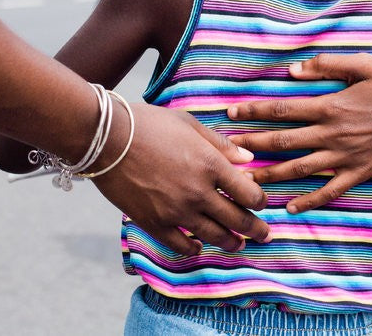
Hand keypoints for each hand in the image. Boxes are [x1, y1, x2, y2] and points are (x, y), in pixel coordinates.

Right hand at [92, 104, 270, 255]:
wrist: (106, 138)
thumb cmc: (148, 124)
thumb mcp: (189, 124)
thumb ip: (221, 144)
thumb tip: (248, 158)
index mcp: (211, 164)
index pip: (249, 194)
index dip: (260, 201)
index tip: (261, 202)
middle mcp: (198, 192)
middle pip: (237, 220)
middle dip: (255, 229)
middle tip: (264, 235)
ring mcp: (176, 211)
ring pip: (214, 236)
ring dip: (231, 242)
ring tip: (238, 244)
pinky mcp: (153, 222)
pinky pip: (180, 244)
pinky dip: (193, 248)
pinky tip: (197, 245)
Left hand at [226, 53, 371, 213]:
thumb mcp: (361, 64)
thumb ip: (326, 64)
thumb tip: (293, 70)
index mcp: (328, 106)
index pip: (281, 110)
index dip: (253, 111)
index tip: (230, 113)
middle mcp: (329, 134)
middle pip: (281, 142)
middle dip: (252, 145)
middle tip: (228, 151)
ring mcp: (342, 157)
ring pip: (298, 169)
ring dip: (271, 176)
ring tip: (248, 181)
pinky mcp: (357, 173)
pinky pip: (329, 191)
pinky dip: (309, 201)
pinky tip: (290, 208)